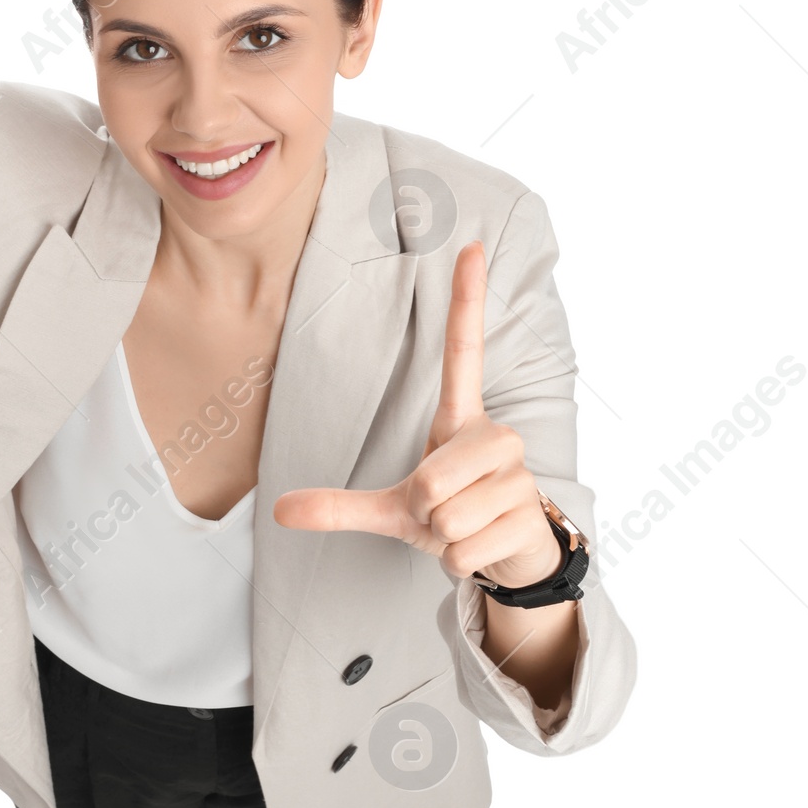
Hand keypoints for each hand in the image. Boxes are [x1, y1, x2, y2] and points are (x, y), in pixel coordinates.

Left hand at [272, 241, 562, 590]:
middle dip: (421, 511)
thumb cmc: (451, 515)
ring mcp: (518, 475)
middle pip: (428, 480)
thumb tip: (278, 510)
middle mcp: (495, 436)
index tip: (470, 245)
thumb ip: (339, 507)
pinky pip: (462, 548)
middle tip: (441, 512)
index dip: (466, 301)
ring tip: (463, 527)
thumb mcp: (393, 509)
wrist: (508, 558)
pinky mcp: (529, 518)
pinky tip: (481, 547)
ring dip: (441, 537)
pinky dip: (457, 562)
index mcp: (461, 421)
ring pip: (446, 517)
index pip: (463, 353)